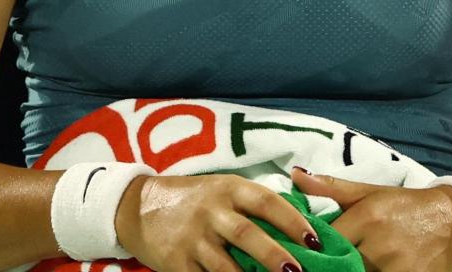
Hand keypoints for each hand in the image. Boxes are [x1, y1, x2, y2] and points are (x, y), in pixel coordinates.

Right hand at [114, 172, 323, 271]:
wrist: (137, 206)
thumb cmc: (192, 198)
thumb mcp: (221, 189)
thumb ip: (251, 204)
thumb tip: (297, 226)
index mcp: (229, 188)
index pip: (267, 202)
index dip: (293, 221)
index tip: (314, 241)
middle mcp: (211, 211)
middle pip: (247, 234)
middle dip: (274, 255)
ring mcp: (193, 238)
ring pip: (226, 265)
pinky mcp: (176, 262)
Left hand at [289, 166, 451, 271]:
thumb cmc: (404, 205)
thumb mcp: (369, 192)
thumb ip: (332, 188)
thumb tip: (295, 176)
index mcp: (368, 218)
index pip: (326, 240)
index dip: (311, 248)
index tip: (301, 251)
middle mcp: (382, 245)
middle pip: (341, 266)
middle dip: (328, 265)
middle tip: (317, 263)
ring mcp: (399, 268)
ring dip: (348, 271)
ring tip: (336, 267)